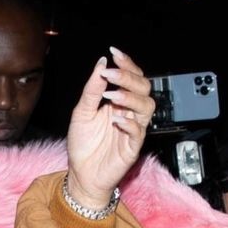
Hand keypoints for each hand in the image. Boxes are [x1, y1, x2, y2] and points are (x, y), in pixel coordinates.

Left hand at [65, 45, 153, 208]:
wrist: (80, 174)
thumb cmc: (83, 144)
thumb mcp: (82, 112)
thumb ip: (92, 90)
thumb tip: (101, 64)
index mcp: (119, 102)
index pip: (132, 77)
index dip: (127, 64)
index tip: (114, 53)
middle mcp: (129, 113)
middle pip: (144, 88)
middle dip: (128, 78)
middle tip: (110, 75)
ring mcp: (132, 130)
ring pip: (147, 107)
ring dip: (131, 98)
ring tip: (112, 96)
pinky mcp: (132, 148)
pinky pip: (139, 132)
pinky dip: (129, 123)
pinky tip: (115, 119)